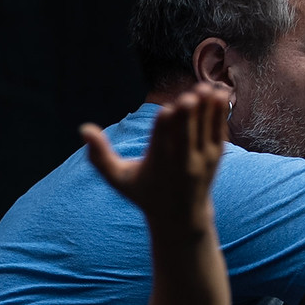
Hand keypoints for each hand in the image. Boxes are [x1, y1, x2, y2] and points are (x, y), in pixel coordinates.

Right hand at [84, 84, 229, 231]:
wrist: (180, 217)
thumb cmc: (143, 193)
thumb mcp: (118, 179)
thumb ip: (99, 156)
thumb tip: (83, 128)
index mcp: (157, 165)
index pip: (161, 143)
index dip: (163, 127)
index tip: (166, 110)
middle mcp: (182, 162)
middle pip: (186, 135)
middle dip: (188, 116)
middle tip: (190, 97)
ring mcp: (202, 159)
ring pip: (205, 129)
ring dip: (207, 108)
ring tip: (207, 87)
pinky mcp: (215, 156)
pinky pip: (218, 131)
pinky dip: (219, 112)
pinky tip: (221, 93)